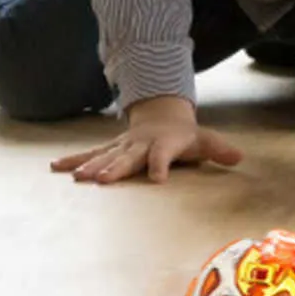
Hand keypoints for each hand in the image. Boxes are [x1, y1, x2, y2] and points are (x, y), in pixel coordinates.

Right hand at [49, 94, 242, 184]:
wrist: (161, 115)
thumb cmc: (184, 135)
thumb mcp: (204, 140)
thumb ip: (219, 149)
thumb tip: (240, 156)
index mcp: (163, 144)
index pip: (163, 156)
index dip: (161, 165)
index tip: (158, 179)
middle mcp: (140, 145)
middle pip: (128, 158)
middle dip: (115, 168)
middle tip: (101, 180)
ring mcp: (122, 146)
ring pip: (104, 156)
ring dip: (90, 166)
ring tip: (75, 177)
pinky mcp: (110, 149)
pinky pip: (90, 155)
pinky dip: (73, 159)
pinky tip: (55, 167)